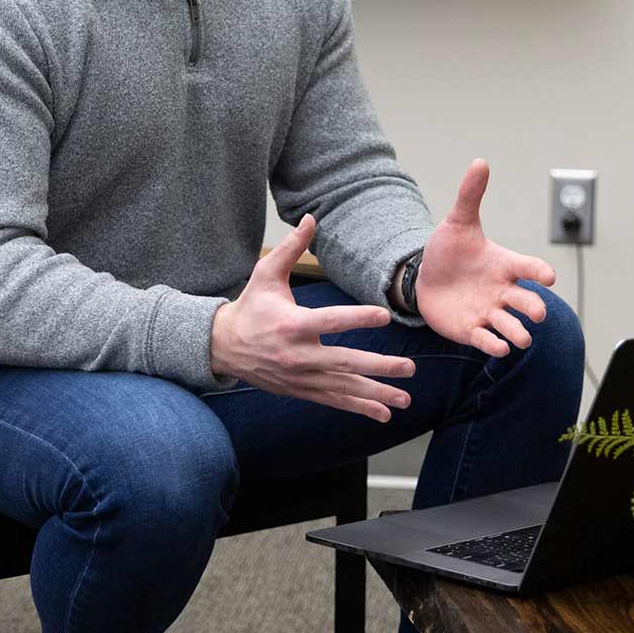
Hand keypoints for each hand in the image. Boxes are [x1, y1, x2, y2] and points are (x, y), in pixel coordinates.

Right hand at [211, 214, 416, 421]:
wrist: (224, 347)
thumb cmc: (251, 306)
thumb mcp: (265, 273)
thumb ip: (292, 247)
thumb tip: (311, 218)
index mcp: (292, 324)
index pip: (330, 321)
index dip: (358, 318)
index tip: (384, 316)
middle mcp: (298, 355)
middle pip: (344, 362)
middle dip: (379, 367)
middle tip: (409, 368)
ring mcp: (301, 377)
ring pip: (344, 387)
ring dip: (376, 394)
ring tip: (405, 398)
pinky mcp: (302, 390)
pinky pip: (334, 401)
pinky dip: (359, 408)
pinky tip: (384, 414)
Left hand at [417, 159, 556, 356]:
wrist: (425, 278)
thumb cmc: (449, 251)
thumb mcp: (458, 222)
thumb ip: (471, 195)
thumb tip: (480, 162)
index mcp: (504, 265)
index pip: (529, 268)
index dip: (540, 272)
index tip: (549, 276)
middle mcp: (502, 291)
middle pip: (526, 301)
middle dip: (534, 308)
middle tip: (538, 313)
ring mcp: (489, 312)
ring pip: (511, 326)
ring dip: (518, 333)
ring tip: (521, 338)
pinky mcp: (472, 330)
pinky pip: (487, 340)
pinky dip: (493, 345)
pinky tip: (498, 347)